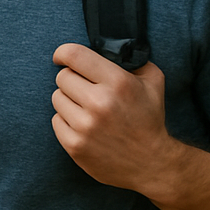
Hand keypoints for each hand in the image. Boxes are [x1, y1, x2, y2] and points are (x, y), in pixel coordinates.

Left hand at [50, 42, 183, 196]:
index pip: (74, 55)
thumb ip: (131, 60)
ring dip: (68, 100)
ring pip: (57, 98)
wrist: (152, 163)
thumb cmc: (150, 119)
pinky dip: (66, 120)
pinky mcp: (74, 145)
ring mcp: (85, 126)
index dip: (62, 53)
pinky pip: (56, 120)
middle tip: (85, 89)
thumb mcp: (153, 82)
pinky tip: (84, 125)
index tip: (61, 57)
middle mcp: (99, 103)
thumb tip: (108, 46)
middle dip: (72, 80)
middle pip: (62, 77)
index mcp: (118, 83)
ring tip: (87, 109)